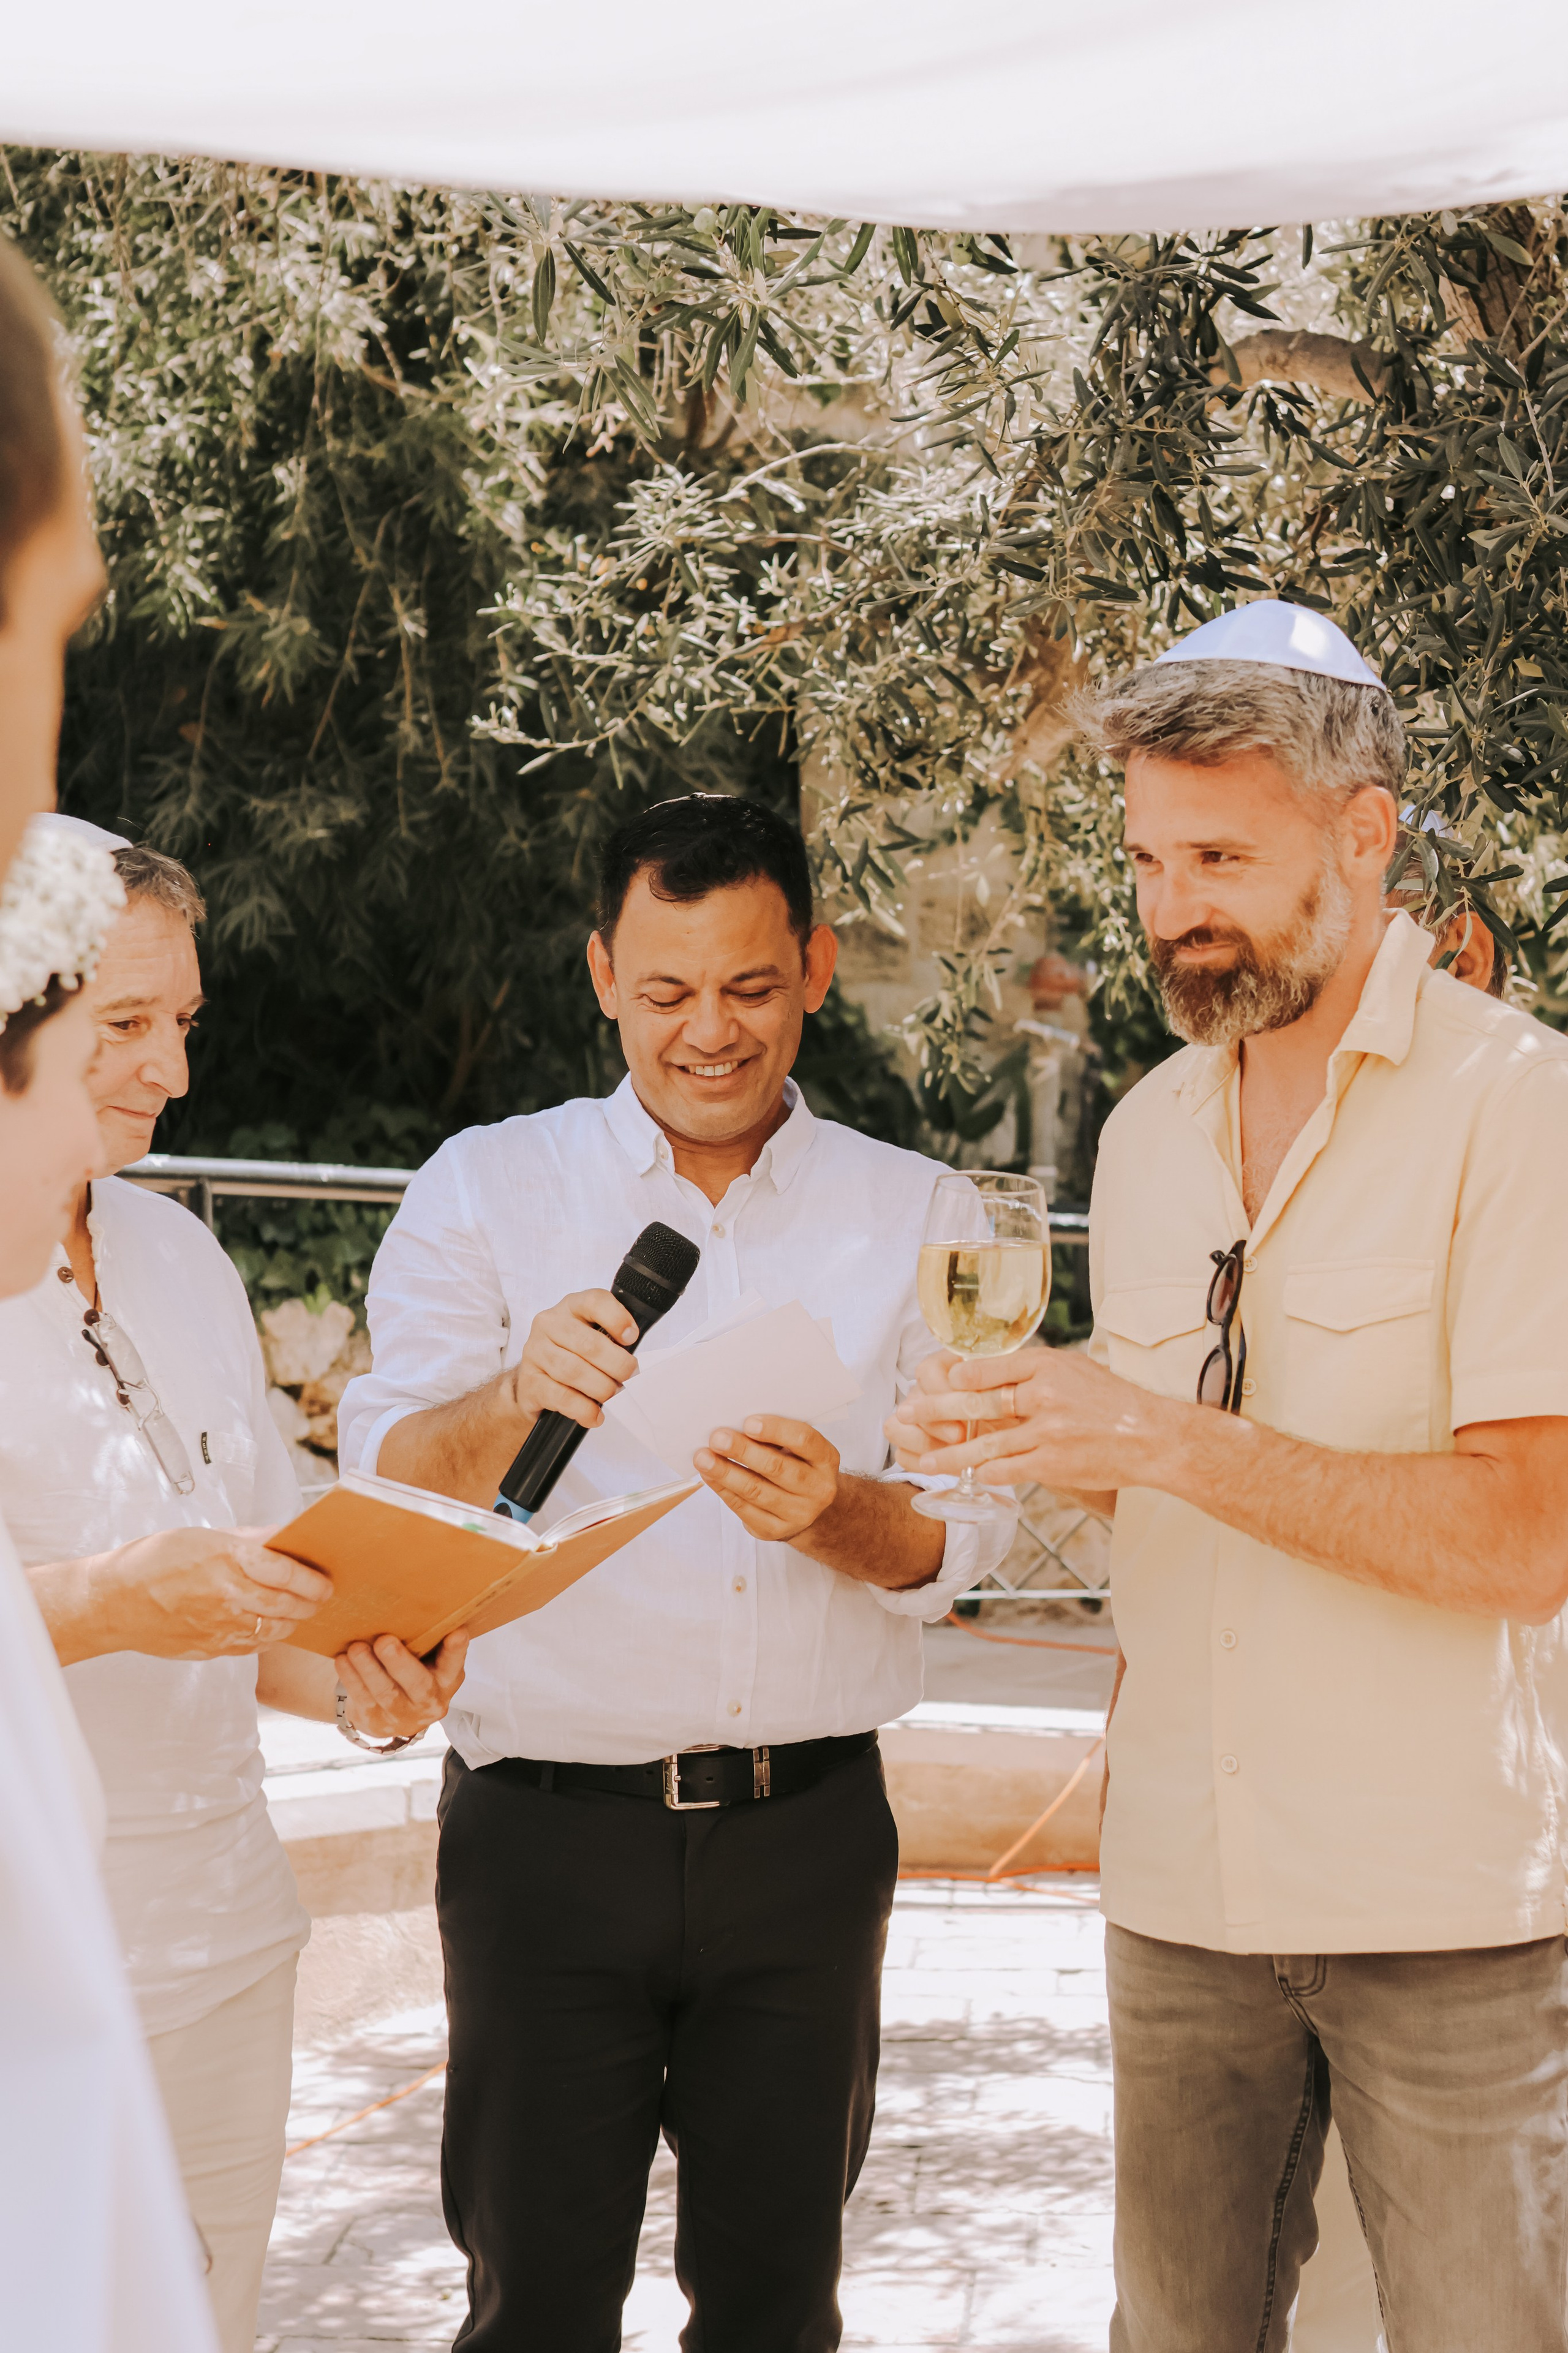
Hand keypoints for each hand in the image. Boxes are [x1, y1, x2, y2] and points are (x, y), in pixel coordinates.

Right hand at [98, 1525, 330, 1659]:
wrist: (112, 1602)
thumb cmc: (152, 1562)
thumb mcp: (202, 1536)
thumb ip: (247, 1539)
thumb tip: (282, 1535)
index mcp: (226, 1560)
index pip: (286, 1572)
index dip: (312, 1579)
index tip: (326, 1581)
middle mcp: (227, 1596)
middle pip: (286, 1605)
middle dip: (310, 1603)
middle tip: (321, 1598)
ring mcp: (219, 1627)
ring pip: (274, 1630)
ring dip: (292, 1622)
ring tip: (299, 1612)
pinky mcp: (210, 1649)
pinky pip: (252, 1646)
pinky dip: (267, 1637)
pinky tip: (270, 1627)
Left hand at [336, 1630, 468, 1739]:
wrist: (392, 1713)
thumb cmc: (412, 1673)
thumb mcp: (428, 1659)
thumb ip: (428, 1639)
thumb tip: (416, 1600)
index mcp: (447, 1679)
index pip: (454, 1663)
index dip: (456, 1650)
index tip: (456, 1632)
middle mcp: (429, 1700)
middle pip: (418, 1683)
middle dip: (400, 1662)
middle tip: (385, 1641)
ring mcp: (403, 1715)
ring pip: (385, 1693)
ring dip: (369, 1669)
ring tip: (356, 1648)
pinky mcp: (376, 1721)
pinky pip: (363, 1699)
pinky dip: (351, 1678)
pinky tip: (343, 1660)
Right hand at [504, 1289, 639, 1433]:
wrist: (534, 1382)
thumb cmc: (571, 1355)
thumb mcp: (591, 1337)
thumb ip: (612, 1339)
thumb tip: (635, 1363)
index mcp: (570, 1307)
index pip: (594, 1301)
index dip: (617, 1319)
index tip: (632, 1338)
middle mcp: (549, 1325)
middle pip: (589, 1344)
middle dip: (617, 1365)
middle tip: (629, 1377)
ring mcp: (536, 1352)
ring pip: (574, 1371)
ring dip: (601, 1388)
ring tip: (613, 1395)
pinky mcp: (529, 1382)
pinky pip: (561, 1396)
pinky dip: (583, 1409)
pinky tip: (594, 1414)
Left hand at [695, 1416, 840, 1543]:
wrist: (807, 1508)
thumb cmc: (796, 1466)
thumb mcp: (797, 1449)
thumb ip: (775, 1437)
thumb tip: (735, 1424)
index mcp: (826, 1459)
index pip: (804, 1440)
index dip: (776, 1430)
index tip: (748, 1422)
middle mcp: (818, 1489)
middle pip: (777, 1467)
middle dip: (743, 1451)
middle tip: (717, 1438)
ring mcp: (798, 1514)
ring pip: (757, 1491)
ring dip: (726, 1472)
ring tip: (703, 1457)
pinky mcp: (775, 1530)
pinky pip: (744, 1509)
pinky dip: (723, 1490)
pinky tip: (709, 1475)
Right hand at [884, 1347, 1027, 1468]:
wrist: (1025, 1434)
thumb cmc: (1016, 1405)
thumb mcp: (1011, 1388)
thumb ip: (995, 1380)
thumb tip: (980, 1382)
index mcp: (947, 1368)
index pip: (927, 1371)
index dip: (942, 1388)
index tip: (965, 1401)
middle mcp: (927, 1392)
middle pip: (911, 1401)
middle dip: (935, 1420)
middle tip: (961, 1435)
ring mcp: (918, 1419)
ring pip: (896, 1427)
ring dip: (922, 1442)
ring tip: (950, 1454)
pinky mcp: (916, 1447)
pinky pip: (902, 1454)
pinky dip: (918, 1461)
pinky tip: (939, 1465)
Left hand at [891, 1345, 1170, 1494]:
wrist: (1152, 1436)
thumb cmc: (1111, 1402)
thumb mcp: (1073, 1369)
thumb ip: (1034, 1371)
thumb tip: (988, 1373)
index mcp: (1046, 1365)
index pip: (987, 1367)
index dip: (957, 1377)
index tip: (940, 1382)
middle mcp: (1043, 1394)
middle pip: (976, 1404)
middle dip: (935, 1411)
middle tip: (908, 1414)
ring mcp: (1046, 1431)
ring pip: (984, 1445)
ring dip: (949, 1455)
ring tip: (923, 1460)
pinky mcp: (1052, 1463)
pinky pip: (1006, 1470)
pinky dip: (985, 1474)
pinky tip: (969, 1478)